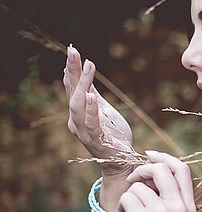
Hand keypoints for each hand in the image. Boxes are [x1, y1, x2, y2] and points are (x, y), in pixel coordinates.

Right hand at [63, 45, 134, 177]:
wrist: (121, 162)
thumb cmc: (113, 136)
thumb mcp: (105, 110)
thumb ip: (95, 95)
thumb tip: (87, 73)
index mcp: (77, 113)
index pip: (71, 87)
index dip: (71, 69)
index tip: (72, 49)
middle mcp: (76, 122)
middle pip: (71, 93)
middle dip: (73, 72)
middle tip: (73, 51)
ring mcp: (84, 132)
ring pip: (78, 107)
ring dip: (82, 86)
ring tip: (88, 67)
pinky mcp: (97, 141)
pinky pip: (91, 124)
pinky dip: (91, 110)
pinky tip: (92, 97)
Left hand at [114, 151, 196, 211]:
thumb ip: (168, 195)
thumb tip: (153, 164)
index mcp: (189, 208)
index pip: (182, 170)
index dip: (164, 157)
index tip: (149, 154)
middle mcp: (179, 209)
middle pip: (160, 169)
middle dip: (141, 171)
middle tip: (132, 183)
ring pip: (138, 185)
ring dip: (128, 198)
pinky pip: (126, 196)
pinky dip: (120, 208)